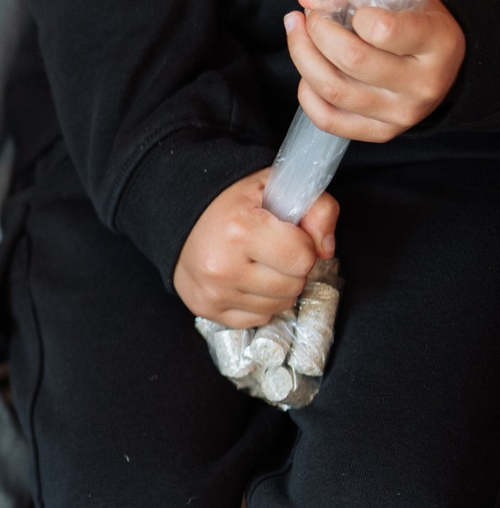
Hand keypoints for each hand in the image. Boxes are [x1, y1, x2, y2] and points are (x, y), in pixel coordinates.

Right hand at [174, 168, 339, 326]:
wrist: (180, 219)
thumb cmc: (233, 203)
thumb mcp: (277, 188)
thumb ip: (319, 209)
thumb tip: (326, 250)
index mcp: (239, 231)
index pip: (303, 259)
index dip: (303, 246)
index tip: (287, 234)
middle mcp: (222, 267)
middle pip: (292, 286)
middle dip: (292, 269)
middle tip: (273, 250)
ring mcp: (212, 293)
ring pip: (278, 306)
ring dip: (278, 287)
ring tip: (260, 265)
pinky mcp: (206, 309)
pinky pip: (258, 318)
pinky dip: (259, 302)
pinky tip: (246, 280)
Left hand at [283, 0, 465, 141]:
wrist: (445, 68)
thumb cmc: (419, 25)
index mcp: (437, 43)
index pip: (383, 30)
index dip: (352, 14)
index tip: (344, 5)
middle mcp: (423, 83)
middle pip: (350, 59)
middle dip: (317, 31)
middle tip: (310, 16)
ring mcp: (401, 113)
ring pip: (332, 89)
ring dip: (302, 56)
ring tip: (298, 33)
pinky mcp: (380, 133)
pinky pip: (327, 118)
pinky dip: (307, 93)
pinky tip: (308, 71)